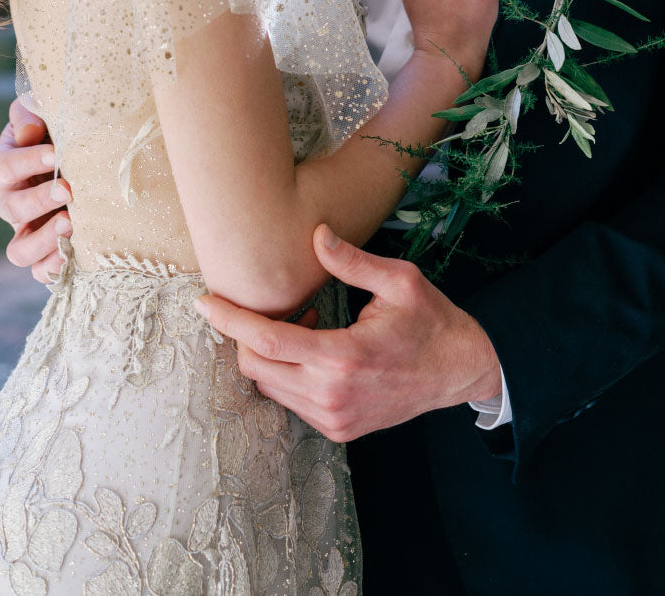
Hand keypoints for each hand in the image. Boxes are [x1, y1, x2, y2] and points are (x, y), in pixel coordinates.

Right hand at [0, 98, 71, 282]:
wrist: (85, 151)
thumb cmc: (59, 127)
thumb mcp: (42, 110)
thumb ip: (29, 113)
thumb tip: (28, 134)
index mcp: (3, 166)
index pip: (0, 167)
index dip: (25, 162)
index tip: (55, 154)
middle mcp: (9, 201)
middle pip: (10, 209)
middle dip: (39, 200)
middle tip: (69, 189)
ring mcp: (26, 230)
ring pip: (18, 251)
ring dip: (44, 239)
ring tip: (72, 223)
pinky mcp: (46, 251)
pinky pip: (39, 271)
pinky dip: (54, 267)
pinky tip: (77, 251)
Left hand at [193, 225, 502, 441]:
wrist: (460, 371)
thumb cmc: (431, 320)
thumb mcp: (399, 280)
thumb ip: (352, 260)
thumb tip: (315, 234)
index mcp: (342, 358)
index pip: (266, 341)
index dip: (229, 320)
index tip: (203, 302)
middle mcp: (332, 396)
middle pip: (256, 367)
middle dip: (246, 335)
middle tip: (269, 304)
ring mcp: (335, 419)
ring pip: (270, 387)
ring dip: (269, 354)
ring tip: (305, 321)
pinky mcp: (339, 430)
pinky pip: (291, 402)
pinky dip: (288, 373)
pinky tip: (316, 346)